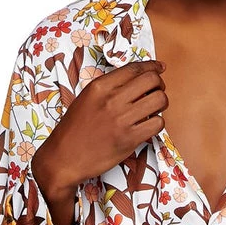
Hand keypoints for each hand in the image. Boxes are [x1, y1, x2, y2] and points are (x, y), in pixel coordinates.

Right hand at [32, 58, 167, 198]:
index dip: (152, 66)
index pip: (134, 68)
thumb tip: (135, 80)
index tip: (159, 68)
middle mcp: (111, 100)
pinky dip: (157, 123)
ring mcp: (121, 119)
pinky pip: (157, 123)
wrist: (64, 158)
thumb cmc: (74, 130)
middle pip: (152, 80)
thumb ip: (108, 88)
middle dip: (159, 85)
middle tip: (156, 91)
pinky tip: (149, 125)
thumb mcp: (86, 99)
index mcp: (99, 87)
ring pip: (159, 100)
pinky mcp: (129, 139)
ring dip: (161, 104)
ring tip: (153, 110)